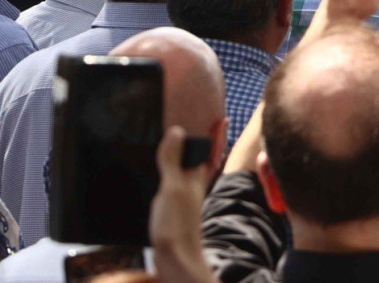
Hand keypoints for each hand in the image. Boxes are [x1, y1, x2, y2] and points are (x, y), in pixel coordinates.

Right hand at [150, 127, 217, 282]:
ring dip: (181, 157)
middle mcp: (193, 185)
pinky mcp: (172, 209)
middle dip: (197, 143)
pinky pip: (172, 184)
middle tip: (193, 124)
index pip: (209, 149)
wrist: (175, 259)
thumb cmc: (177, 225)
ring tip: (172, 141)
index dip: (214, 133)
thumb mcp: (173, 188)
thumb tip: (177, 131)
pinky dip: (168, 173)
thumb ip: (174, 161)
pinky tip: (157, 172)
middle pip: (198, 158)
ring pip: (185, 171)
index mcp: (197, 177)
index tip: (220, 118)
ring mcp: (183, 197)